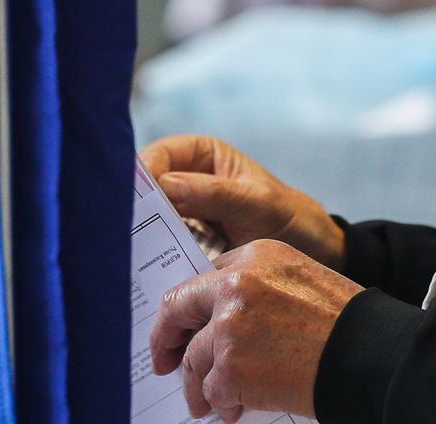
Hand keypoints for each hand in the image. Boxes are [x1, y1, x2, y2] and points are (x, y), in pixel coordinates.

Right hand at [140, 134, 344, 268]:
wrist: (314, 257)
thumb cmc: (292, 218)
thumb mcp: (258, 202)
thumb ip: (214, 193)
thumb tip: (164, 186)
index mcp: (201, 156)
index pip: (158, 156)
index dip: (141, 174)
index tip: (132, 201)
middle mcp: (186, 183)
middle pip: (145, 192)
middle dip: (132, 212)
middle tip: (120, 235)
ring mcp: (184, 218)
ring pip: (147, 225)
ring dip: (139, 242)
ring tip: (126, 261)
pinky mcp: (186, 249)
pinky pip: (161, 253)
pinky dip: (154, 265)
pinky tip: (145, 278)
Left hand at [149, 239, 361, 421]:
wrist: (369, 352)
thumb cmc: (345, 321)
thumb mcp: (300, 279)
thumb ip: (258, 286)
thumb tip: (221, 319)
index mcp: (254, 256)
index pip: (205, 277)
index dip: (192, 307)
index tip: (184, 325)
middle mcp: (235, 285)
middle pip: (179, 308)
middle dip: (165, 338)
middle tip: (162, 361)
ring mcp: (229, 326)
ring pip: (194, 359)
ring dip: (199, 386)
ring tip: (208, 404)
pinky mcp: (231, 367)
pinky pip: (212, 389)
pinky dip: (221, 404)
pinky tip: (234, 410)